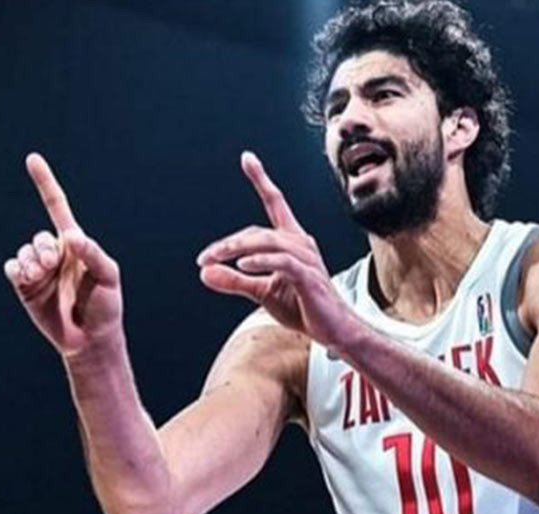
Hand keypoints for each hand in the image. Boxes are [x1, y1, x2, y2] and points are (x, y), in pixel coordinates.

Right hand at [3, 153, 123, 357]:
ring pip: (24, 252)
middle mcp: (56, 254)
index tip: (32, 159)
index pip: (58, 208)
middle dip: (45, 249)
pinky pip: (12, 268)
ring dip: (33, 262)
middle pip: (40, 236)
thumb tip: (69, 237)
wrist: (91, 339)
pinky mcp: (25, 287)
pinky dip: (18, 271)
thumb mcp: (109, 277)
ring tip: (44, 278)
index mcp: (77, 246)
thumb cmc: (106, 307)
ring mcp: (40, 270)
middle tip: (54, 265)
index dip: (45, 184)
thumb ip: (92, 253)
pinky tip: (29, 280)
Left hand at [197, 151, 361, 350]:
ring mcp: (307, 259)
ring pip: (267, 242)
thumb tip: (204, 273)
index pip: (275, 204)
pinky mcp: (308, 276)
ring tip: (214, 260)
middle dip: (228, 242)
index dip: (262, 180)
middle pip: (259, 231)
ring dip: (237, 249)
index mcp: (292, 242)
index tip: (248, 158)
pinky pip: (282, 262)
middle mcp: (301, 243)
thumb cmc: (304, 308)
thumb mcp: (261, 292)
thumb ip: (234, 280)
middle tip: (204, 257)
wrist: (334, 331)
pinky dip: (260, 262)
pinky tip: (243, 265)